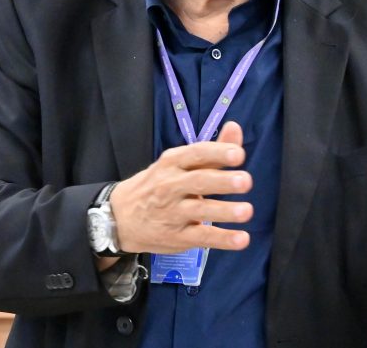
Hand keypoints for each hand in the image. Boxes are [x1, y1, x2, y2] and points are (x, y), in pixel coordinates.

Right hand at [109, 121, 252, 253]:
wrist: (119, 217)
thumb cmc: (157, 185)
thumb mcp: (178, 163)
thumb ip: (212, 150)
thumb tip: (235, 128)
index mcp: (172, 162)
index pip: (196, 154)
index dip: (217, 153)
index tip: (238, 154)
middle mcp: (170, 186)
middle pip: (198, 182)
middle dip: (222, 181)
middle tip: (246, 181)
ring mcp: (172, 213)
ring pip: (200, 211)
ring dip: (224, 211)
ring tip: (246, 211)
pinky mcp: (176, 237)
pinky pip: (201, 238)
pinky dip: (222, 239)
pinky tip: (242, 239)